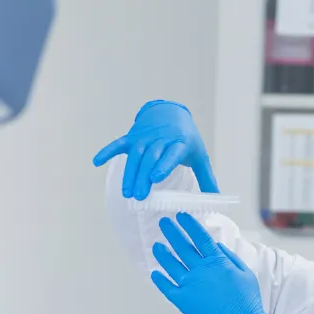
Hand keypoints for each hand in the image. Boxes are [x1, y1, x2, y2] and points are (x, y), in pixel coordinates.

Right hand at [92, 100, 218, 200]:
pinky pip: (119, 144)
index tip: (156, 177)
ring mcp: (145, 137)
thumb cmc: (186, 139)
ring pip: (135, 156)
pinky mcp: (132, 136)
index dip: (164, 164)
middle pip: (150, 159)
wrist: (171, 113)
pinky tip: (96, 162)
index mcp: (180, 143)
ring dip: (130, 173)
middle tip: (139, 197)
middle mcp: (161, 139)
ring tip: (127, 193)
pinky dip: (107, 151)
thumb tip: (217, 199)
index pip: (171, 154)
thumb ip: (207, 178)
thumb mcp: (199, 156)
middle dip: (143, 178)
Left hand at [150, 213, 269, 313]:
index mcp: (218, 262)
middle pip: (182, 246)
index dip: (189, 224)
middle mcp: (201, 270)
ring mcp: (190, 285)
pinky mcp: (183, 301)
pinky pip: (166, 287)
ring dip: (162, 253)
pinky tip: (155, 273)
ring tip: (156, 245)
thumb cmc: (247, 302)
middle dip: (172, 232)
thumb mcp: (245, 273)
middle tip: (163, 222)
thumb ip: (230, 257)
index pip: (200, 237)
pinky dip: (159, 280)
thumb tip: (216, 245)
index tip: (181, 216)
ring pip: (170, 264)